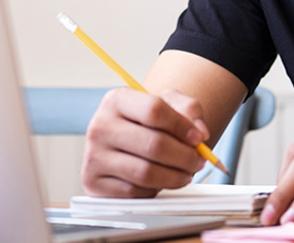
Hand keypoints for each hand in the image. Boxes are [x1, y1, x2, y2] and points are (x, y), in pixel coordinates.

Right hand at [81, 87, 208, 196]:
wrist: (125, 136)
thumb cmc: (148, 120)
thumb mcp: (168, 103)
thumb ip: (189, 110)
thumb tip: (200, 133)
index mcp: (116, 99)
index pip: (154, 110)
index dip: (182, 126)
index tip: (199, 137)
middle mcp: (100, 126)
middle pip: (153, 144)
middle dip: (184, 156)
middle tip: (198, 161)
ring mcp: (94, 156)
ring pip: (145, 173)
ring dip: (175, 177)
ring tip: (186, 172)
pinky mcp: (94, 184)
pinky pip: (134, 193)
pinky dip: (155, 190)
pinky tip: (161, 180)